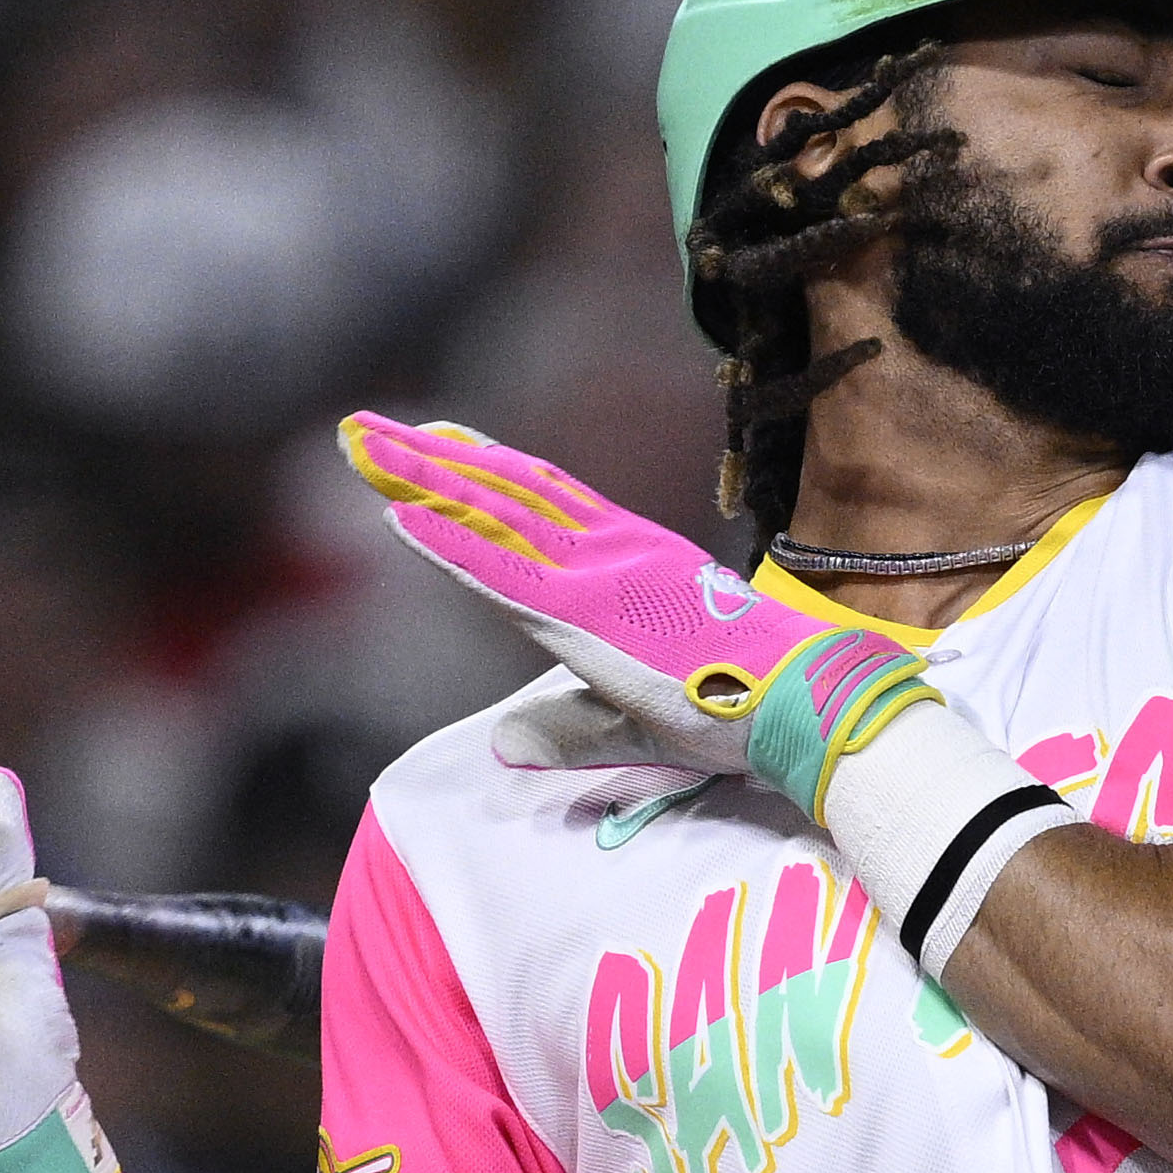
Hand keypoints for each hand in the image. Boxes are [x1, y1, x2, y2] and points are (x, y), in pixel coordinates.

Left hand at [340, 414, 938, 821]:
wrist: (809, 703)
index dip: (480, 472)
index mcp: (629, 568)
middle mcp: (607, 556)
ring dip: (421, 480)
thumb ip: (570, 727)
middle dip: (428, 460)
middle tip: (365, 428)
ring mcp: (595, 578)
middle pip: (502, 496)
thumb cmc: (746, 712)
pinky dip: (448, 539)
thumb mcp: (636, 724)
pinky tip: (400, 513)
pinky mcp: (588, 613)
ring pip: (490, 516)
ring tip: (363, 445)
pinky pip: (502, 568)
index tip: (432, 440)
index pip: (541, 507)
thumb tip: (503, 744)